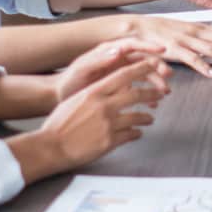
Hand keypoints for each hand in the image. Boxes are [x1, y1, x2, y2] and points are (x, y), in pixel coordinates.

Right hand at [37, 56, 167, 170]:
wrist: (50, 147)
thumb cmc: (58, 124)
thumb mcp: (76, 100)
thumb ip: (95, 93)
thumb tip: (109, 88)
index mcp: (94, 92)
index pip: (124, 76)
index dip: (142, 69)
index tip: (154, 65)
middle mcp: (104, 106)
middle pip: (136, 95)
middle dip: (152, 93)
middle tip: (161, 92)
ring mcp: (109, 124)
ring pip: (137, 117)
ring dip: (146, 116)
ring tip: (150, 117)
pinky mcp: (110, 142)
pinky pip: (131, 135)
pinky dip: (137, 133)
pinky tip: (138, 133)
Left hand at [55, 38, 173, 101]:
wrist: (62, 96)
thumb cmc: (70, 80)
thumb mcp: (82, 68)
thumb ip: (99, 58)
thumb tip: (118, 50)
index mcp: (110, 52)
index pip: (133, 45)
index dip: (149, 46)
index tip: (162, 50)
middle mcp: (118, 60)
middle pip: (143, 59)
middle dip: (157, 66)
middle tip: (167, 75)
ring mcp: (120, 74)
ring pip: (144, 75)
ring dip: (155, 82)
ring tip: (164, 92)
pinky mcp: (120, 87)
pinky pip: (138, 89)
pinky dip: (146, 96)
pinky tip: (152, 104)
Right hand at [128, 16, 211, 77]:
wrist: (137, 28)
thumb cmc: (158, 32)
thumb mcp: (181, 32)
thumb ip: (196, 39)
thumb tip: (211, 50)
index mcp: (196, 27)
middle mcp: (194, 32)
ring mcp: (184, 40)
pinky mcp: (173, 49)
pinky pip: (192, 58)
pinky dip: (204, 66)